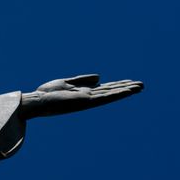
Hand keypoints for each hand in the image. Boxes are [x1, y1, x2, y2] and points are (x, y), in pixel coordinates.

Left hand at [20, 74, 142, 118]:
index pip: (104, 88)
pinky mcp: (86, 101)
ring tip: (141, 87)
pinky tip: (128, 91)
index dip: (117, 85)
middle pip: (111, 91)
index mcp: (84, 92)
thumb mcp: (66, 82)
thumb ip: (82, 80)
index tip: (130, 82)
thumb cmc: (48, 94)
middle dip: (126, 88)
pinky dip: (117, 94)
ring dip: (126, 90)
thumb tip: (100, 77)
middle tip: (142, 85)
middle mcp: (88, 97)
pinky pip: (105, 97)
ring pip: (111, 94)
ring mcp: (88, 100)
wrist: (38, 102)